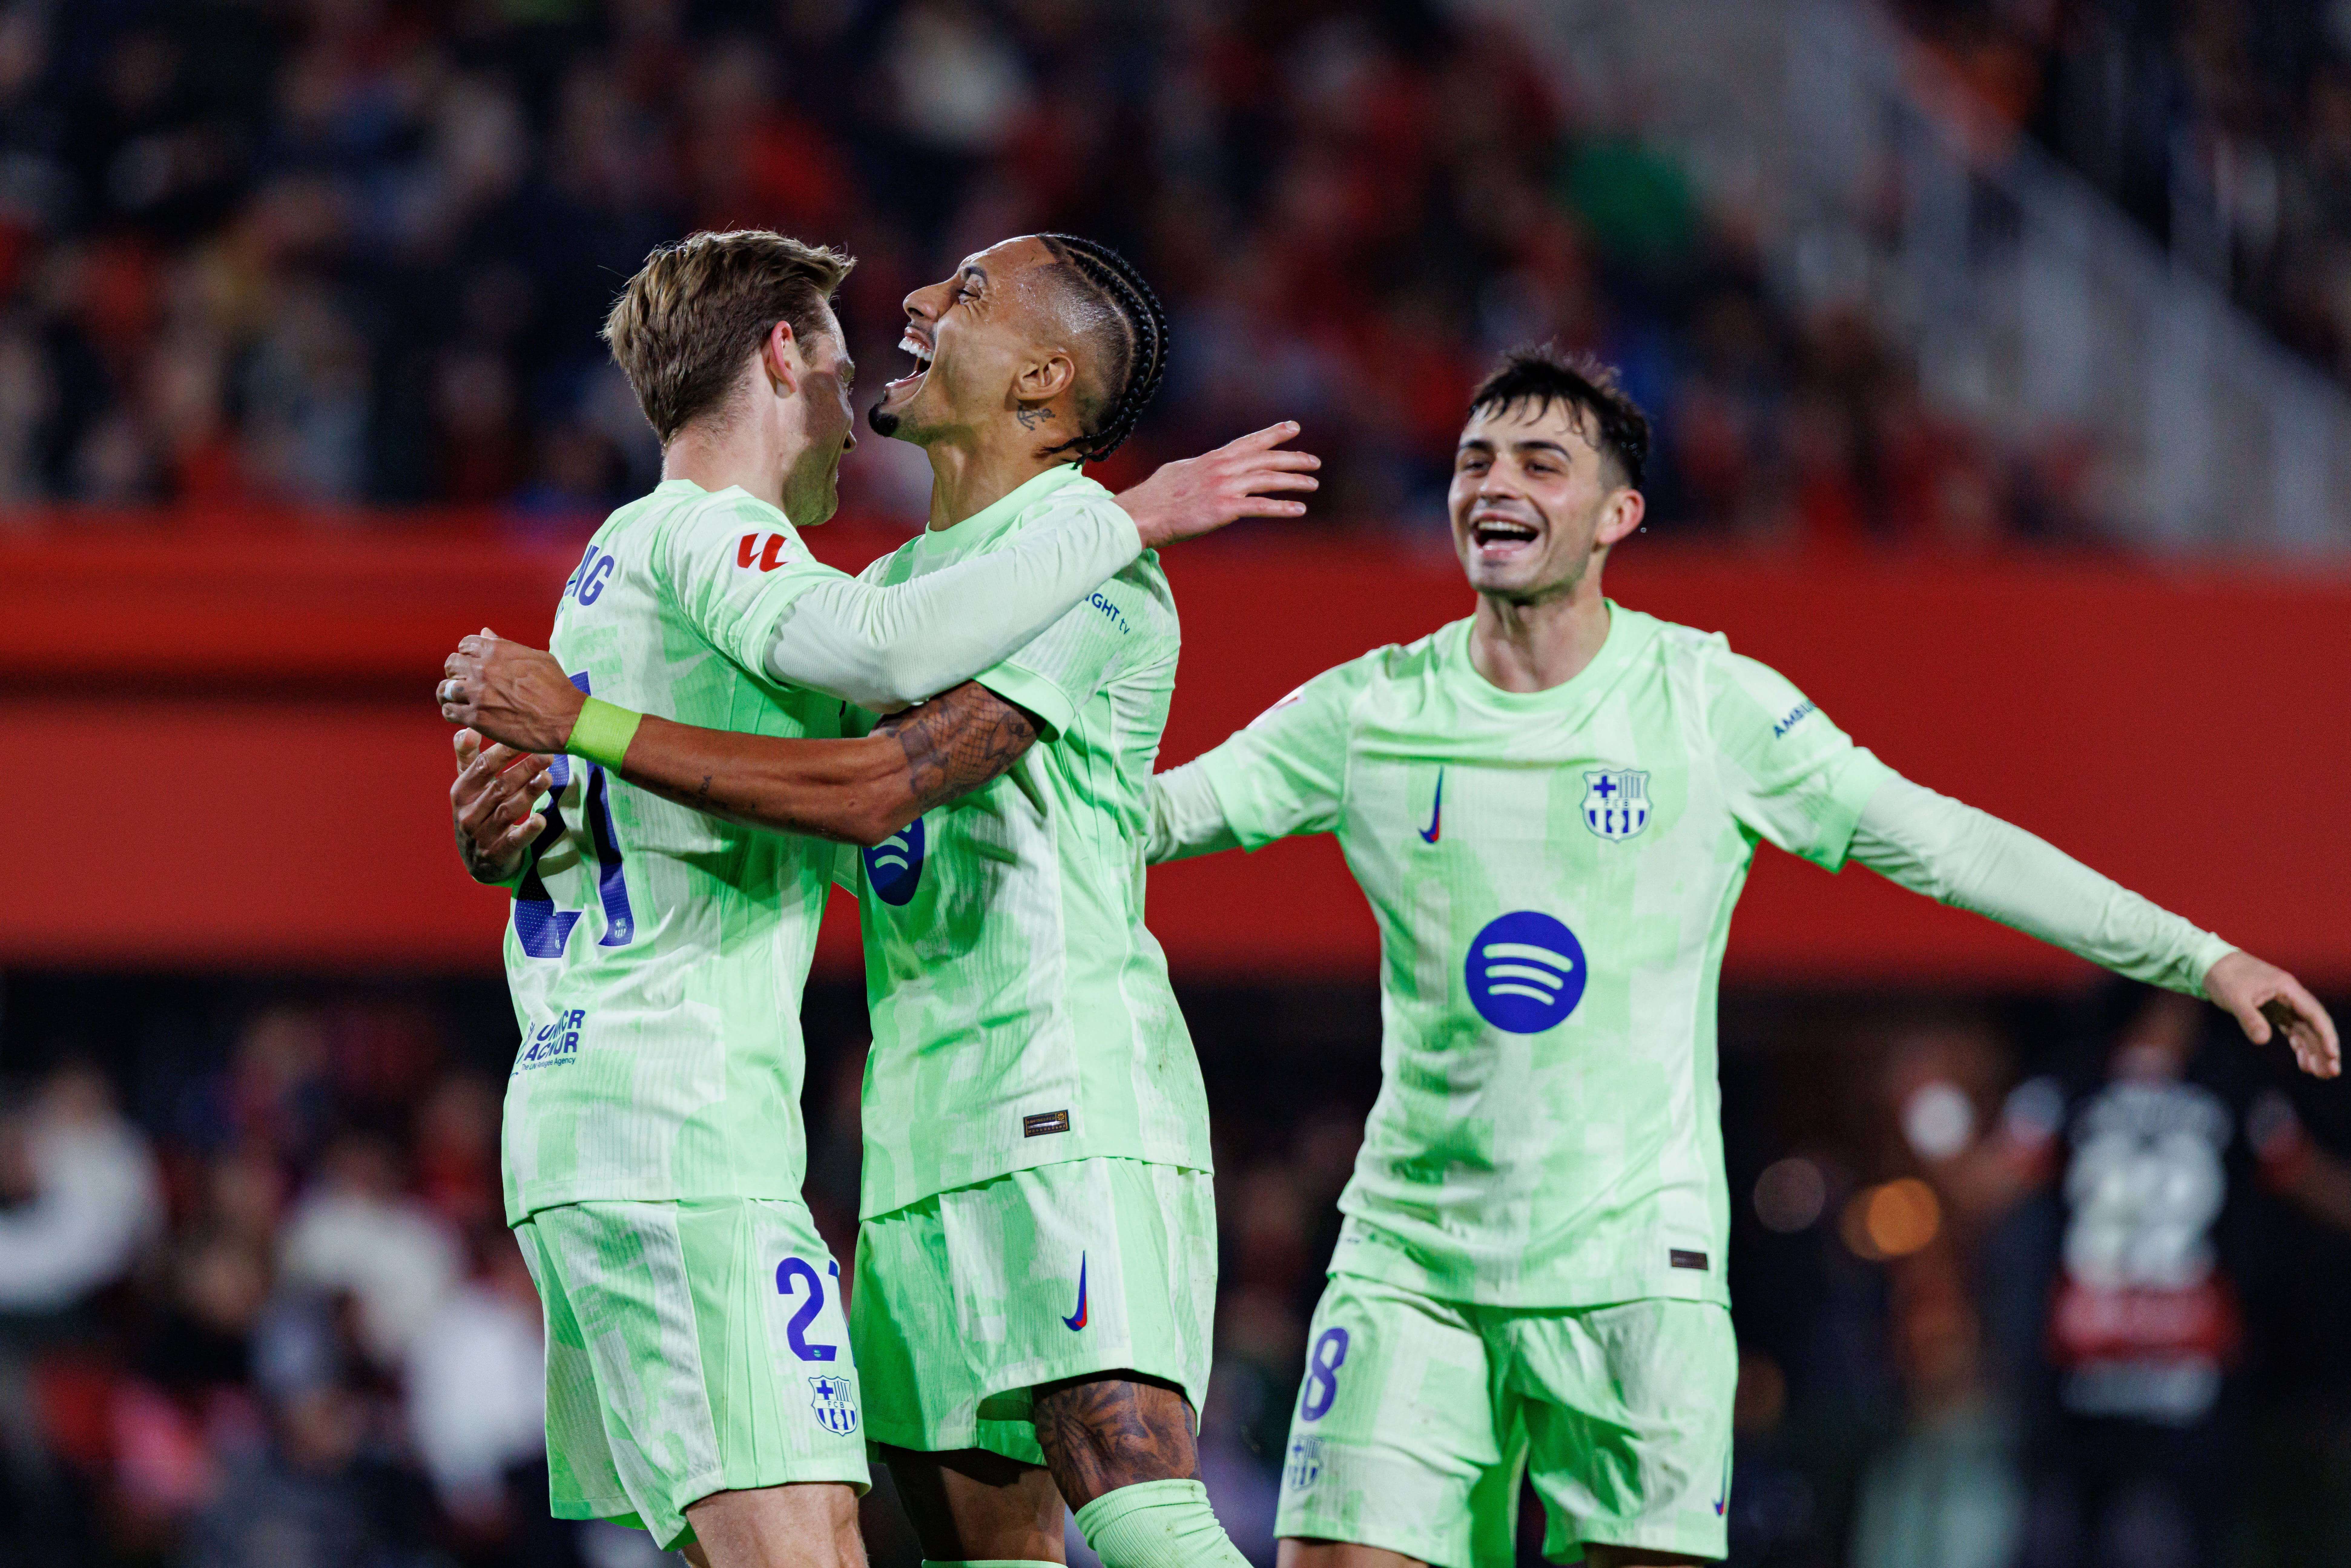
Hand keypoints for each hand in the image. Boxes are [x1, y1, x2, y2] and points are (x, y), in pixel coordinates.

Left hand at [439, 628, 585, 753]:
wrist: (564, 719)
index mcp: (496, 651)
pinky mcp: (476, 718)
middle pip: (451, 665)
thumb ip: (506, 645)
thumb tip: (485, 632)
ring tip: (456, 699)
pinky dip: (451, 712)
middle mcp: (482, 669)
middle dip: (455, 672)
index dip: (467, 653)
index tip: (472, 663)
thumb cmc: (556, 688)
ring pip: (444, 689)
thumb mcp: (536, 657)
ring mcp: (477, 694)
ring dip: (449, 693)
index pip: (465, 644)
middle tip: (464, 682)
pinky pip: (449, 712)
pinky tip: (461, 714)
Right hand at [451, 728, 553, 883]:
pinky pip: (513, 841)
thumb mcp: (468, 786)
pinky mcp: (497, 854)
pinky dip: (527, 831)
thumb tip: (469, 728)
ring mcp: (481, 836)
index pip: (482, 767)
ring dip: (529, 793)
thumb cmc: (478, 811)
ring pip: (507, 811)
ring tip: (548, 777)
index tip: (526, 735)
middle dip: (524, 770)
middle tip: (546, 755)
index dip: (504, 750)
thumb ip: (467, 756)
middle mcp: (468, 814)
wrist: (479, 861)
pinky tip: (541, 820)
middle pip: (499, 787)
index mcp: (460, 792)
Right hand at [1114, 421, 1320, 547]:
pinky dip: (1282, 508)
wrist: (1143, 513)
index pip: (1250, 441)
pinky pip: (1261, 507)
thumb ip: (1200, 467)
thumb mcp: (1180, 471)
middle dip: (1293, 459)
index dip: (1273, 434)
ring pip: (1269, 479)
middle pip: (1267, 459)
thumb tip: (1206, 466)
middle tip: (1314, 462)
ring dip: (1295, 481)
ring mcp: (1225, 487)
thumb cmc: (1156, 496)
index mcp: (1213, 458)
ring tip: (1313, 484)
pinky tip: (1299, 510)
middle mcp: (1223, 467)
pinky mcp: (1225, 508)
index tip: (1293, 428)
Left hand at [2206, 949, 2340, 1077]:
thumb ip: (2250, 1018)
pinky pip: (2292, 1031)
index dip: (2326, 1036)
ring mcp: (2284, 1004)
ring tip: (2319, 1074)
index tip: (2333, 1055)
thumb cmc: (2224, 976)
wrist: (2211, 963)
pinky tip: (2303, 1063)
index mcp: (2287, 989)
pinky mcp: (2274, 1011)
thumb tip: (2262, 1040)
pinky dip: (2298, 1046)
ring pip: (2305, 1030)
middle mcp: (2290, 996)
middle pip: (2314, 1025)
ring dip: (2313, 1051)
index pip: (2315, 1014)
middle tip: (2330, 1073)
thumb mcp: (2234, 997)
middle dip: (2324, 1049)